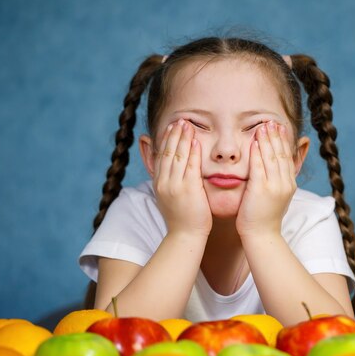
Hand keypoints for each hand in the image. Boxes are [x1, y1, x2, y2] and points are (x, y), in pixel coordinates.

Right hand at [153, 119, 211, 236]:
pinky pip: (190, 166)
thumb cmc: (182, 218)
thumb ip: (168, 182)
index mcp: (159, 183)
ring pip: (177, 156)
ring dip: (182, 138)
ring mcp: (175, 185)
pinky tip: (195, 140)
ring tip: (186, 124)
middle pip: (167, 152)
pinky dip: (192, 152)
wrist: (185, 236)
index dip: (165, 140)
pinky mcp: (188, 189)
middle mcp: (164, 182)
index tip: (170, 127)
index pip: (160, 156)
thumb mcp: (169, 197)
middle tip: (179, 120)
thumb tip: (168, 170)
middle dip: (173, 134)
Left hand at [236, 121, 296, 237]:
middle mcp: (285, 183)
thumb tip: (278, 171)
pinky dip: (257, 152)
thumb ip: (278, 182)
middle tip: (272, 121)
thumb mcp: (277, 197)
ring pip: (272, 157)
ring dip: (267, 140)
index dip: (283, 141)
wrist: (262, 235)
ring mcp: (274, 186)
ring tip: (263, 126)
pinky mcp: (261, 189)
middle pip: (281, 154)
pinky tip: (253, 141)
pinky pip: (259, 166)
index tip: (279, 127)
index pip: (288, 157)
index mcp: (289, 184)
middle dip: (276, 136)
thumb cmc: (264, 217)